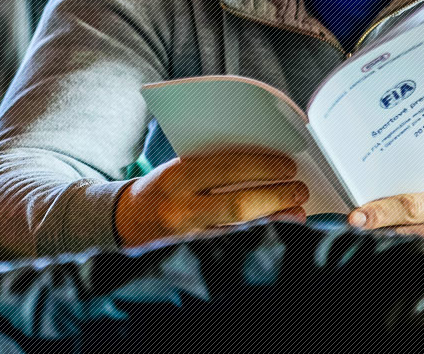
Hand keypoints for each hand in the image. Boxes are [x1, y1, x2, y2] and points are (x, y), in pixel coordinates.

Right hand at [115, 149, 307, 247]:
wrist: (124, 224)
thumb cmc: (160, 190)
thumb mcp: (177, 168)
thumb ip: (211, 165)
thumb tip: (263, 164)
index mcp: (175, 177)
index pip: (226, 167)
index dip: (262, 166)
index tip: (288, 166)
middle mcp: (179, 209)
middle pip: (237, 204)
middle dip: (275, 196)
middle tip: (299, 189)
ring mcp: (186, 240)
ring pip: (240, 233)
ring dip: (275, 222)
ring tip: (298, 212)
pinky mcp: (193, 259)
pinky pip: (234, 249)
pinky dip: (260, 240)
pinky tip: (279, 234)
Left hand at [349, 188, 423, 303]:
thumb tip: (382, 208)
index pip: (410, 206)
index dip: (379, 213)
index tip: (356, 218)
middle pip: (408, 235)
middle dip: (380, 237)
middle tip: (357, 237)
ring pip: (417, 260)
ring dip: (395, 258)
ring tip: (379, 254)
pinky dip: (416, 278)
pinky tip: (406, 276)